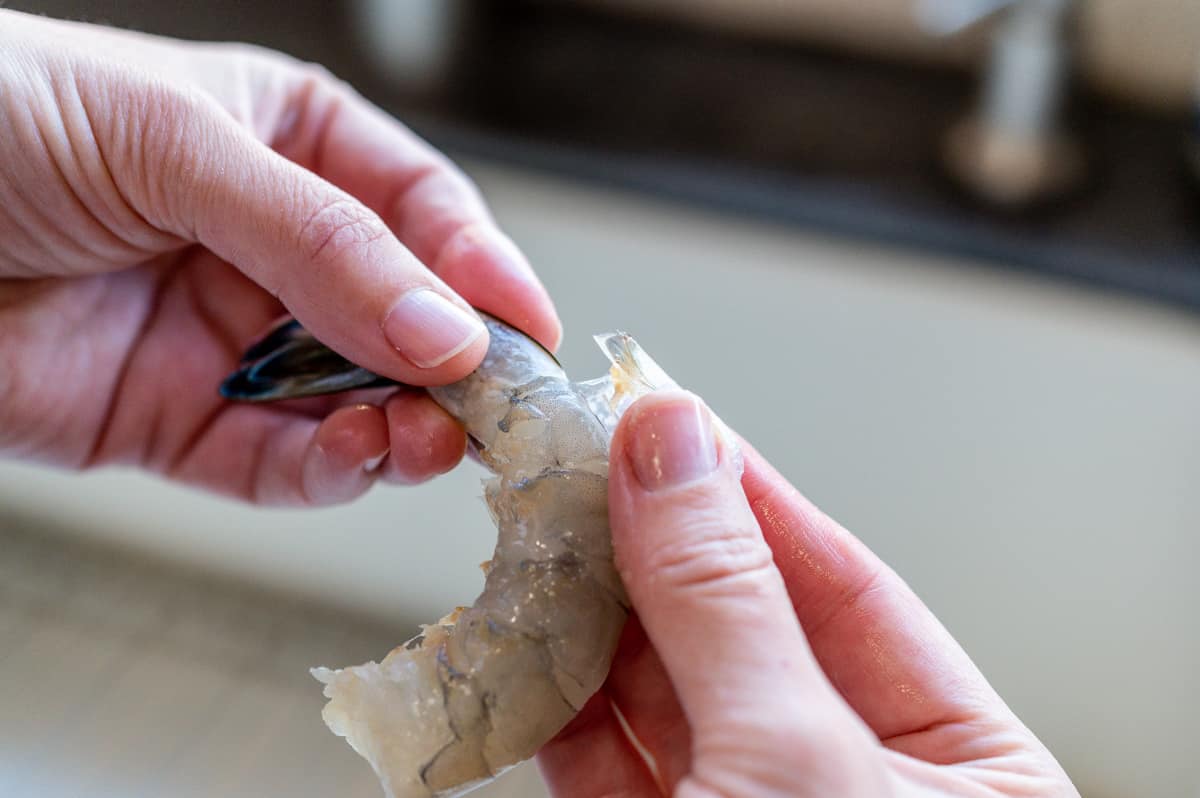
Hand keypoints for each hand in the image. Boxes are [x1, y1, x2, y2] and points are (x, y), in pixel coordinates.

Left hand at [0, 11, 558, 503]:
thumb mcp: (178, 145)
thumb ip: (321, 242)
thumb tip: (446, 329)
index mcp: (293, 147)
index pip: (421, 209)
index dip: (479, 265)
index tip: (524, 325)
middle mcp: (278, 250)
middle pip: (406, 317)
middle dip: (454, 364)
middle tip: (490, 404)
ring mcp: (233, 343)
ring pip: (356, 401)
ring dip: (402, 428)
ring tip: (424, 437)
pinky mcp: (182, 425)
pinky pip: (281, 464)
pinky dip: (328, 473)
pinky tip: (355, 458)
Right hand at [538, 392, 1078, 796]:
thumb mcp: (788, 761)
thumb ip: (726, 603)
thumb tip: (673, 446)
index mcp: (965, 777)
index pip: (853, 590)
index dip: (753, 495)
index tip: (671, 420)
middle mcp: (860, 787)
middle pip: (747, 631)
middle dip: (659, 549)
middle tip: (591, 459)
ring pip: (671, 690)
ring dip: (596, 614)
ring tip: (546, 531)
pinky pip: (613, 756)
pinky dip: (563, 701)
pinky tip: (531, 633)